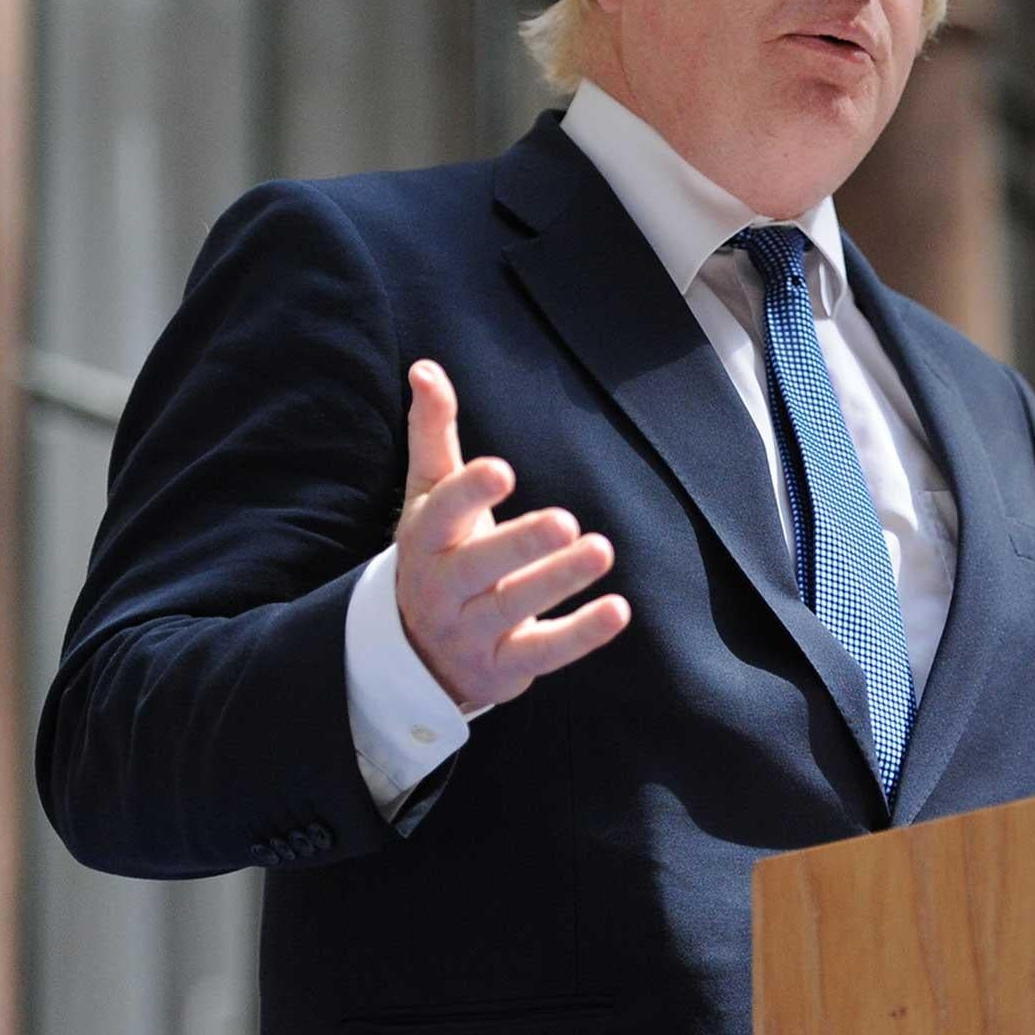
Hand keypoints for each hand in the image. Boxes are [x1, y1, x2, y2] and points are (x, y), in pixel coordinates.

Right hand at [393, 359, 629, 707]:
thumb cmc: (438, 553)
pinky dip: (580, 634)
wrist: (416, 651)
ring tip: (602, 549)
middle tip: (565, 520)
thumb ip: (433, 434)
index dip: (468, 493)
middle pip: (477, 566)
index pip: (441, 513)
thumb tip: (425, 368)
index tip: (502, 469)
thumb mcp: (429, 496)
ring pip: (513, 607)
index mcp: (425, 539)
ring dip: (558, 579)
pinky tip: (618, 609)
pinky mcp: (503, 667)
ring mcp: (471, 631)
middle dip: (519, 543)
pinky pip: (543, 651)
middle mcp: (442, 588)